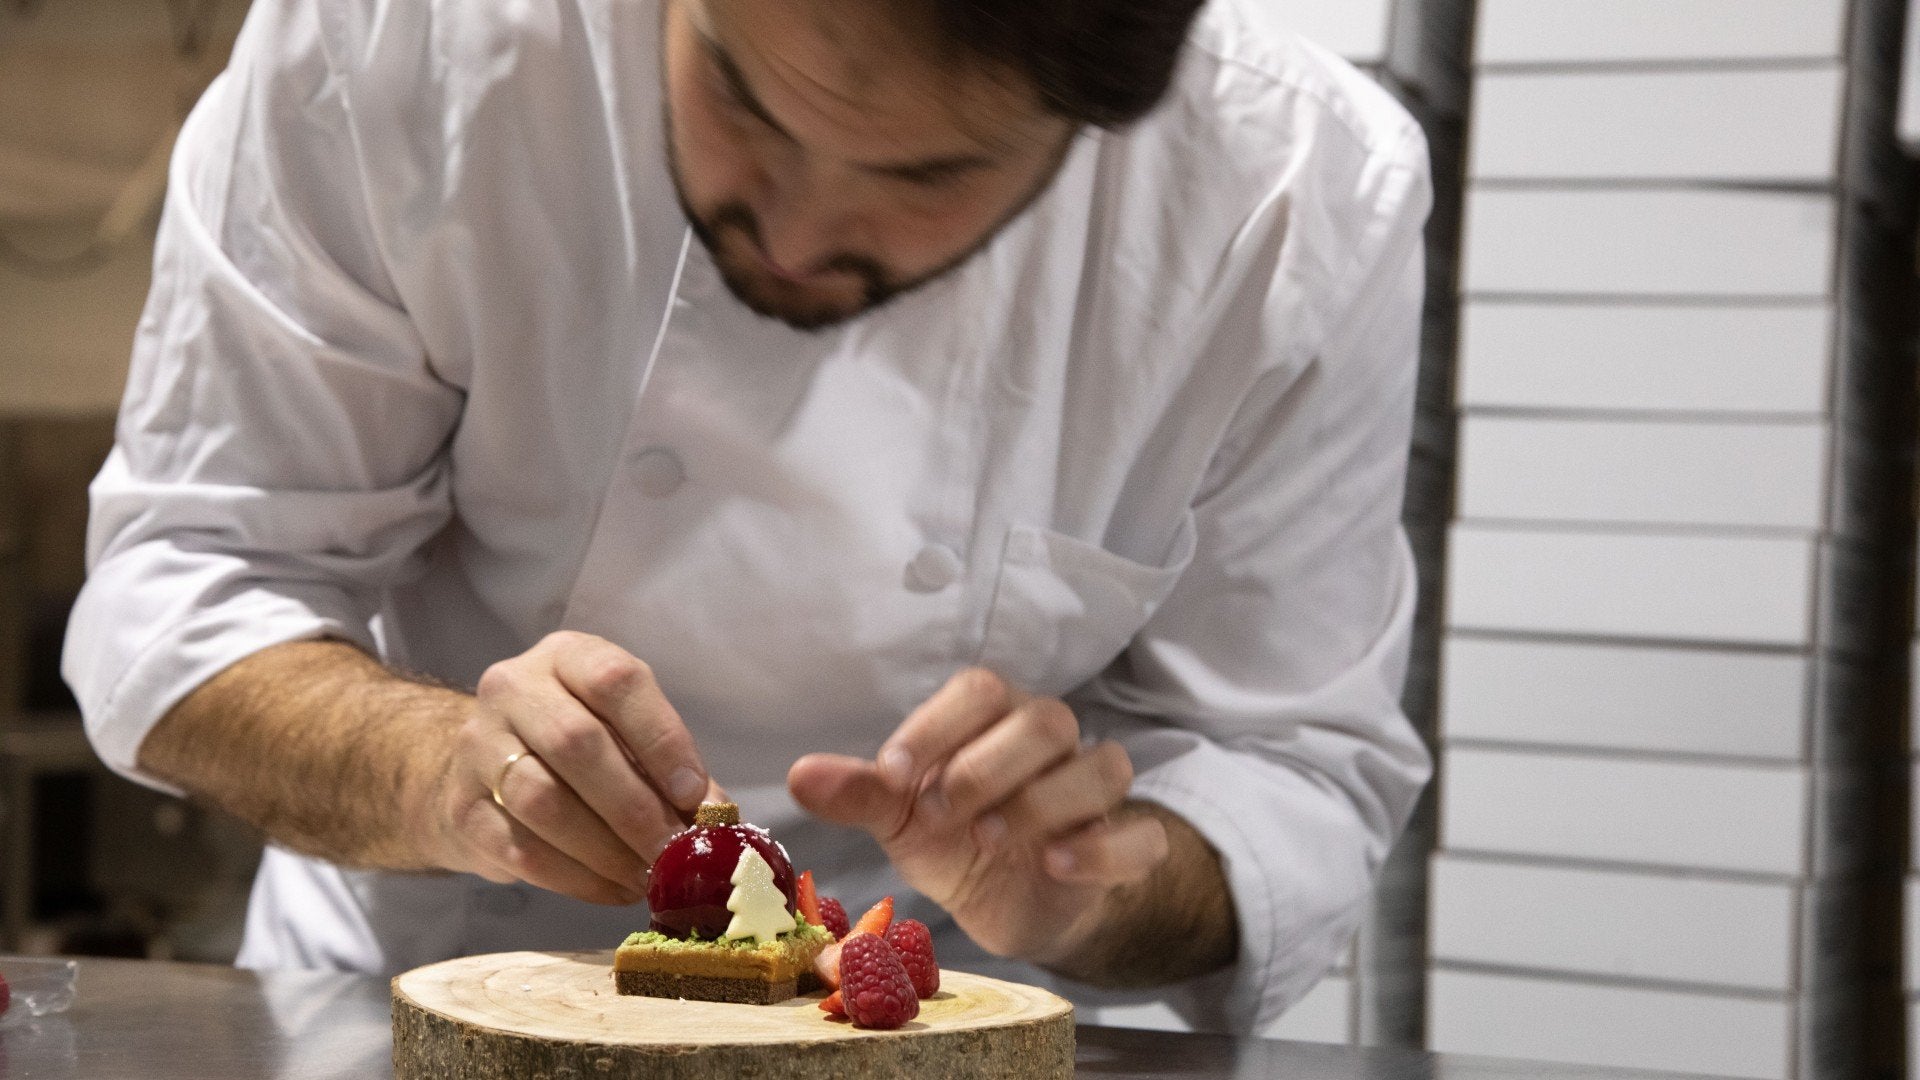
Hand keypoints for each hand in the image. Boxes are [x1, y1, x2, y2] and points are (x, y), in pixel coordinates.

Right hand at [424, 631, 721, 903]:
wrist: (481, 770)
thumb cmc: (576, 748)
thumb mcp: (624, 734)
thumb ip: (669, 768)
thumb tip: (717, 816)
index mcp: (567, 656)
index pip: (616, 681)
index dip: (661, 739)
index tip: (695, 795)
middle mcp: (513, 688)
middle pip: (575, 742)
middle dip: (634, 806)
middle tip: (673, 851)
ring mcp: (477, 745)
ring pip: (541, 799)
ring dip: (604, 849)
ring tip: (646, 878)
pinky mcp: (459, 806)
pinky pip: (518, 848)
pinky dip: (574, 878)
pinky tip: (611, 890)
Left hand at [787, 668, 1169, 964]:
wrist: (1009, 900)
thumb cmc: (953, 835)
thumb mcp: (900, 818)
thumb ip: (861, 793)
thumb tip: (798, 776)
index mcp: (993, 719)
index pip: (980, 690)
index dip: (936, 728)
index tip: (892, 779)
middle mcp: (1050, 744)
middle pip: (1046, 720)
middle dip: (989, 766)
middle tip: (940, 814)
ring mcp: (1092, 795)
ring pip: (1103, 766)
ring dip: (1045, 800)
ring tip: (991, 838)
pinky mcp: (1122, 847)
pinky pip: (1143, 837)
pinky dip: (1106, 847)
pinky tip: (1058, 865)